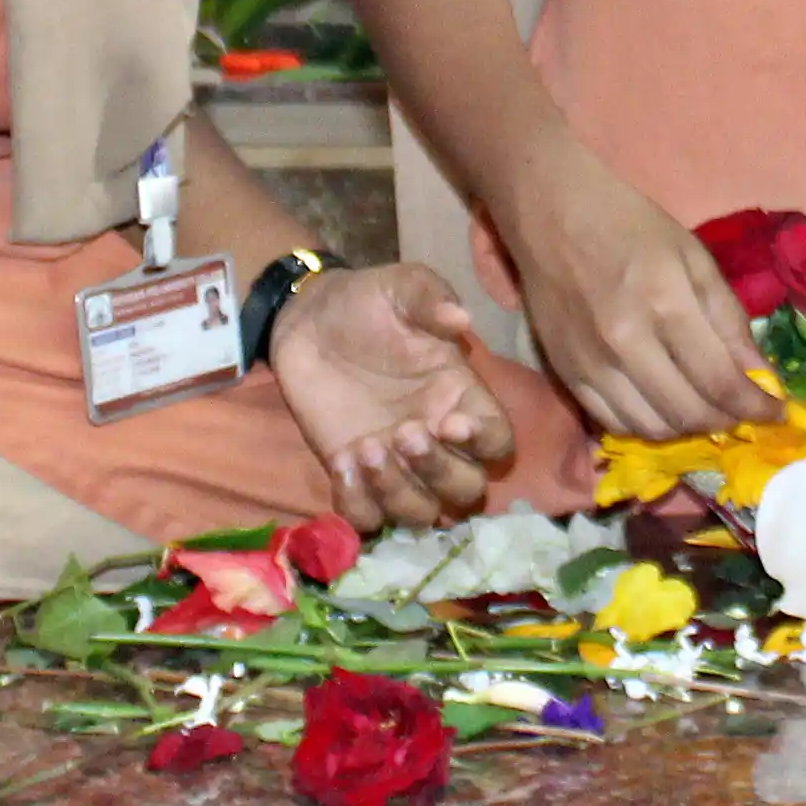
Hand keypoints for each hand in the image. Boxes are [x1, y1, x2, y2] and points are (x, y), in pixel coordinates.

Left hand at [270, 261, 513, 526]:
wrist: (307, 318)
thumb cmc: (366, 302)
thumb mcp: (401, 286)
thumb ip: (431, 298)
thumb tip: (460, 319)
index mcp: (461, 397)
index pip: (498, 443)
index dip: (484, 444)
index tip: (449, 422)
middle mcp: (436, 440)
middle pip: (467, 491)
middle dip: (439, 472)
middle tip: (401, 432)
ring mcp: (395, 464)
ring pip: (422, 513)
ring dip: (398, 492)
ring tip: (365, 447)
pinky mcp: (353, 475)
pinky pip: (368, 519)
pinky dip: (358, 503)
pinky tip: (341, 462)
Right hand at [499, 150, 768, 440]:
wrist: (551, 214)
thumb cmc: (631, 227)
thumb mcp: (694, 259)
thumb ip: (730, 321)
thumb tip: (762, 378)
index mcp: (666, 305)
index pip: (720, 382)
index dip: (756, 408)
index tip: (775, 413)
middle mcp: (626, 343)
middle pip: (688, 413)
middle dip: (726, 421)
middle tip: (742, 411)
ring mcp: (591, 364)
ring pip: (652, 428)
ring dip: (688, 428)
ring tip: (705, 408)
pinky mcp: (566, 374)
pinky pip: (614, 424)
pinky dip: (648, 425)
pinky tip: (663, 406)